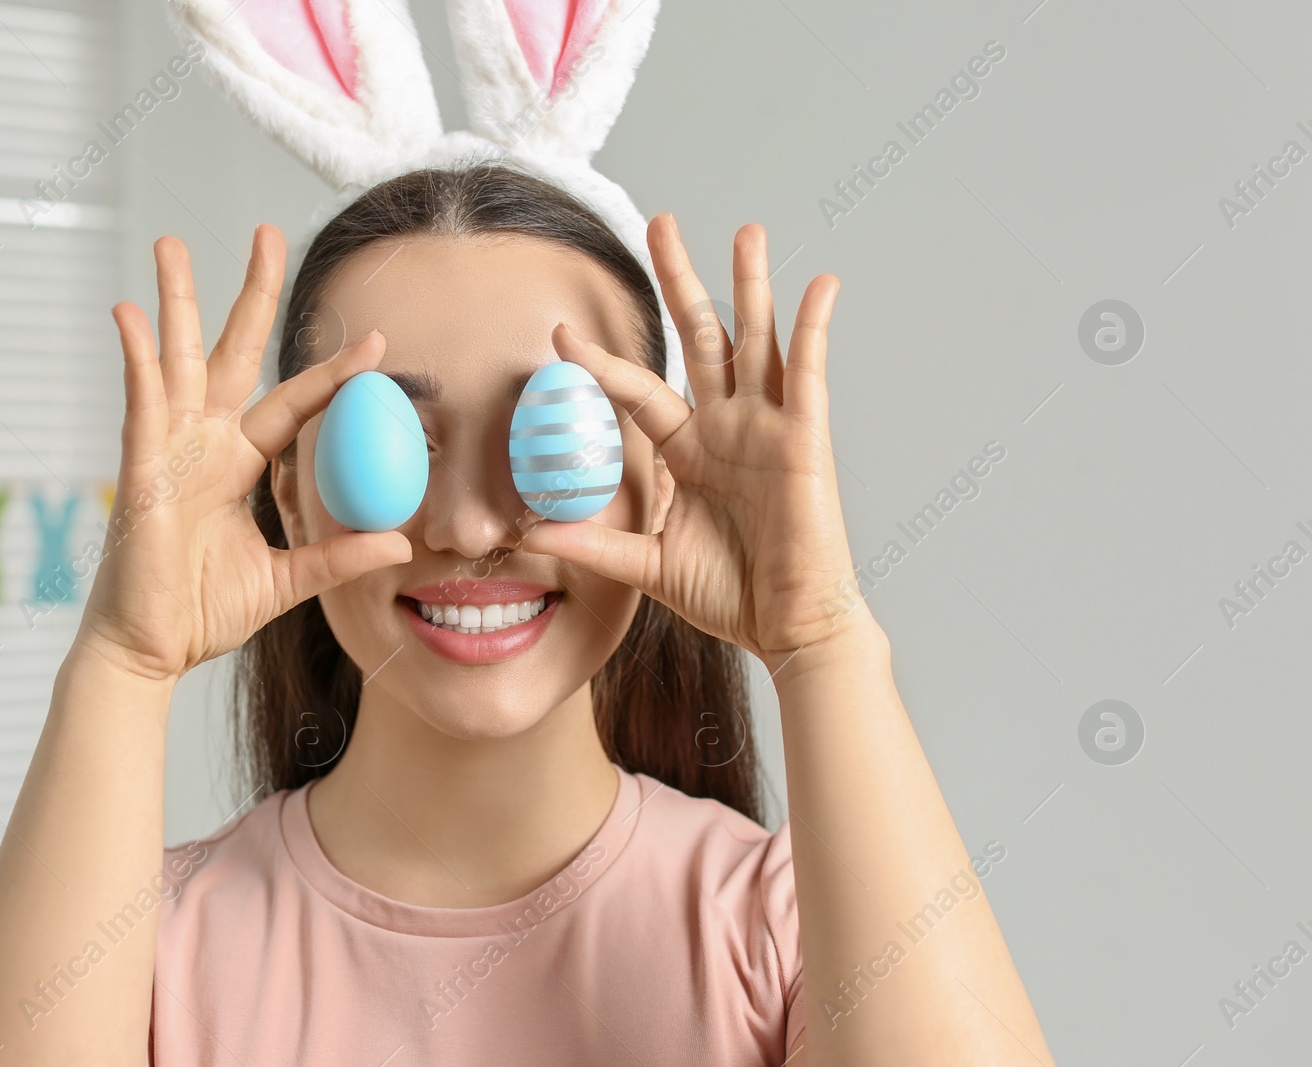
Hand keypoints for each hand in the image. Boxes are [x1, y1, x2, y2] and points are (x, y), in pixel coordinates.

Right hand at [75, 230, 411, 682]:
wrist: (151, 648)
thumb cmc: (205, 612)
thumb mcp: (288, 581)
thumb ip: (337, 557)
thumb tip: (400, 546)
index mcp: (239, 464)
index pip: (294, 403)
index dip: (332, 371)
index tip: (376, 340)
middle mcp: (205, 444)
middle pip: (233, 352)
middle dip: (249, 293)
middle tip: (266, 232)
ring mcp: (169, 450)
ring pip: (177, 359)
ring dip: (176, 301)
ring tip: (171, 244)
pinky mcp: (140, 468)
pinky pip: (141, 403)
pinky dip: (136, 359)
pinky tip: (128, 314)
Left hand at [520, 216, 866, 663]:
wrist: (789, 629)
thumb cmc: (730, 595)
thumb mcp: (647, 564)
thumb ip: (593, 542)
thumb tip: (528, 534)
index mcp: (687, 451)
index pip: (637, 389)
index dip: (601, 361)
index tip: (561, 331)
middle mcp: (726, 427)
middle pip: (700, 337)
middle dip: (681, 280)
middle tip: (661, 223)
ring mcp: (767, 428)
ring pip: (755, 339)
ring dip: (750, 284)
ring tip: (747, 230)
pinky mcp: (805, 440)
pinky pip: (808, 373)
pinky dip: (814, 327)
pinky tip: (820, 284)